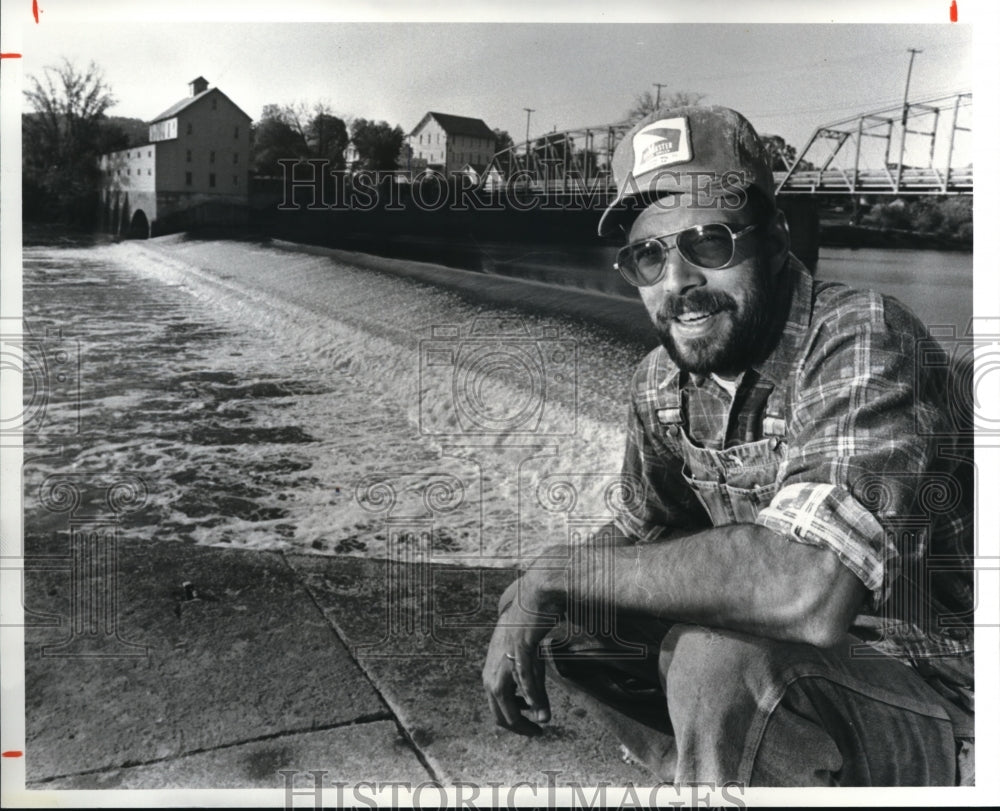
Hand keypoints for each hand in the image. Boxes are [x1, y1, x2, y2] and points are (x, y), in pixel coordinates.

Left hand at [482, 575, 560, 735]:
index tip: (532, 731)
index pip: (497, 711)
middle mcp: (492, 670)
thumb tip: (543, 719)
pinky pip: (524, 679)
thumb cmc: (529, 632)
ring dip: (523, 718)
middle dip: (519, 727)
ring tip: (539, 725)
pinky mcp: (518, 649)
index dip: (515, 726)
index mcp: (492, 673)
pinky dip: (532, 696)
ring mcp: (503, 660)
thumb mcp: (530, 665)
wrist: (534, 599)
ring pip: (506, 701)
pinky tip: (540, 707)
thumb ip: (534, 690)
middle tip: (536, 733)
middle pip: (499, 712)